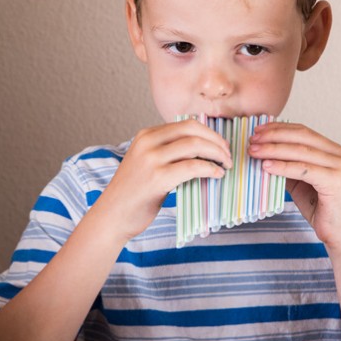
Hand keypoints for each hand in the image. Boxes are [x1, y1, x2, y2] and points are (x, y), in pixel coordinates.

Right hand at [94, 119, 231, 242]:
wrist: (112, 216)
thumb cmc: (133, 194)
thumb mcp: (146, 163)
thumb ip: (167, 152)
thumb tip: (201, 149)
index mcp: (146, 135)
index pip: (186, 124)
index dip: (209, 133)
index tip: (222, 146)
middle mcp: (148, 142)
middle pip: (193, 130)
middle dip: (217, 141)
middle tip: (228, 156)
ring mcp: (152, 159)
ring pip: (195, 145)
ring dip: (217, 154)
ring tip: (225, 166)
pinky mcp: (158, 178)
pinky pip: (193, 166)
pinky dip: (210, 169)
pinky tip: (217, 175)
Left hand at [248, 122, 340, 249]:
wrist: (340, 235)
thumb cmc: (321, 210)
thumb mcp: (300, 183)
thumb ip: (288, 166)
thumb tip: (263, 153)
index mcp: (335, 151)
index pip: (304, 132)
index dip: (279, 129)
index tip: (258, 130)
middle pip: (302, 137)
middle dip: (274, 136)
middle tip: (252, 140)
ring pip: (301, 151)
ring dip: (274, 150)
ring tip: (254, 152)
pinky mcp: (336, 181)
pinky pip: (303, 169)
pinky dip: (283, 166)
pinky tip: (266, 166)